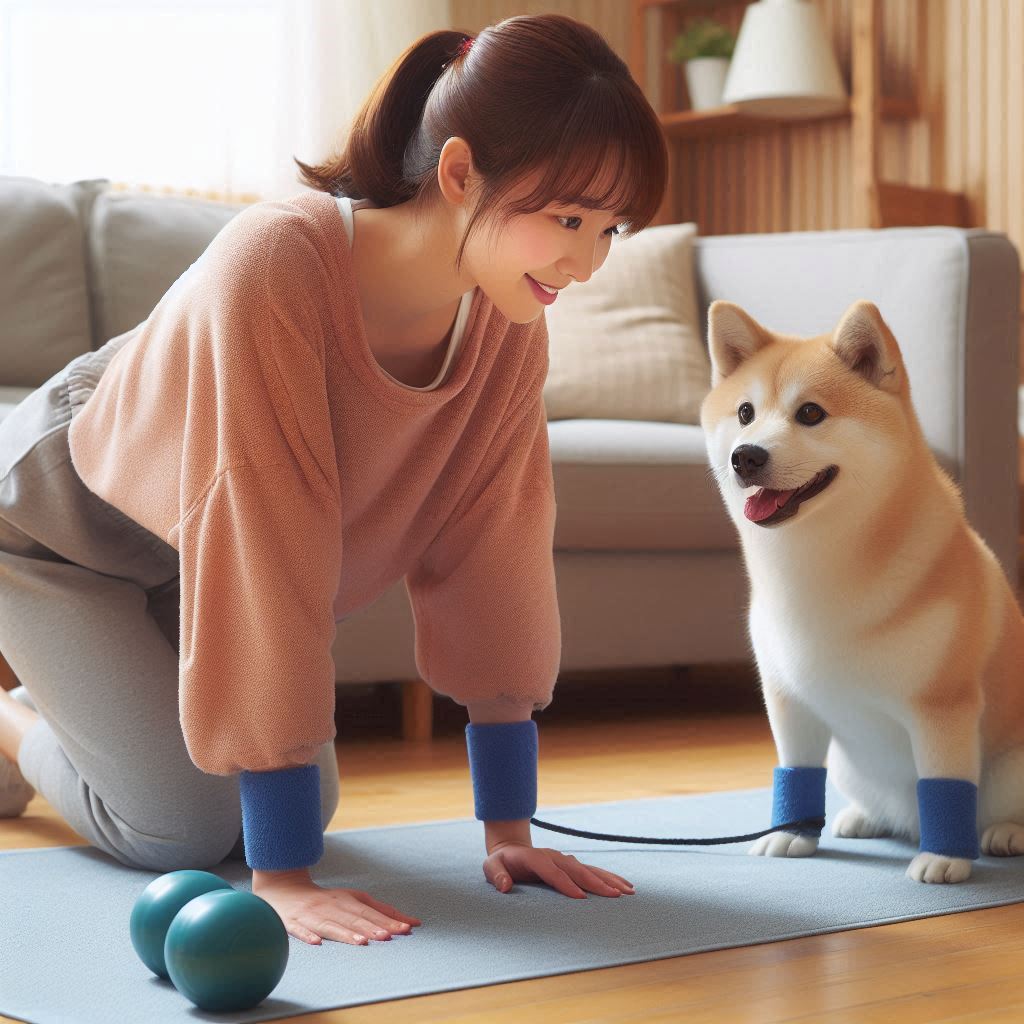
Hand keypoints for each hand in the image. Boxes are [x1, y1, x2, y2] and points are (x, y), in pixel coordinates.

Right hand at [252, 868, 421, 945]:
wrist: (284, 891)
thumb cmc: (327, 901)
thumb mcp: (354, 901)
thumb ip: (382, 912)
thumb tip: (412, 923)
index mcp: (348, 900)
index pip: (371, 912)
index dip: (388, 921)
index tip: (406, 928)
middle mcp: (332, 906)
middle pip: (354, 918)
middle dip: (371, 927)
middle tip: (388, 936)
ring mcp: (312, 915)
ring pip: (330, 925)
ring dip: (346, 933)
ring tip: (361, 942)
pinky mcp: (293, 922)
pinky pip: (300, 930)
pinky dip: (308, 935)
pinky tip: (316, 942)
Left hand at [482, 841, 635, 897]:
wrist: (509, 848)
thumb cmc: (500, 862)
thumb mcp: (490, 867)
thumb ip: (497, 875)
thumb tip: (505, 886)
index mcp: (534, 858)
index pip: (552, 872)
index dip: (566, 884)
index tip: (581, 899)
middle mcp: (553, 856)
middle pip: (577, 869)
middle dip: (596, 883)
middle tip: (615, 896)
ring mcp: (564, 859)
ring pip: (589, 869)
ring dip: (608, 879)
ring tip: (628, 891)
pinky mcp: (570, 865)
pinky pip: (592, 871)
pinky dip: (608, 878)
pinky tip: (624, 886)